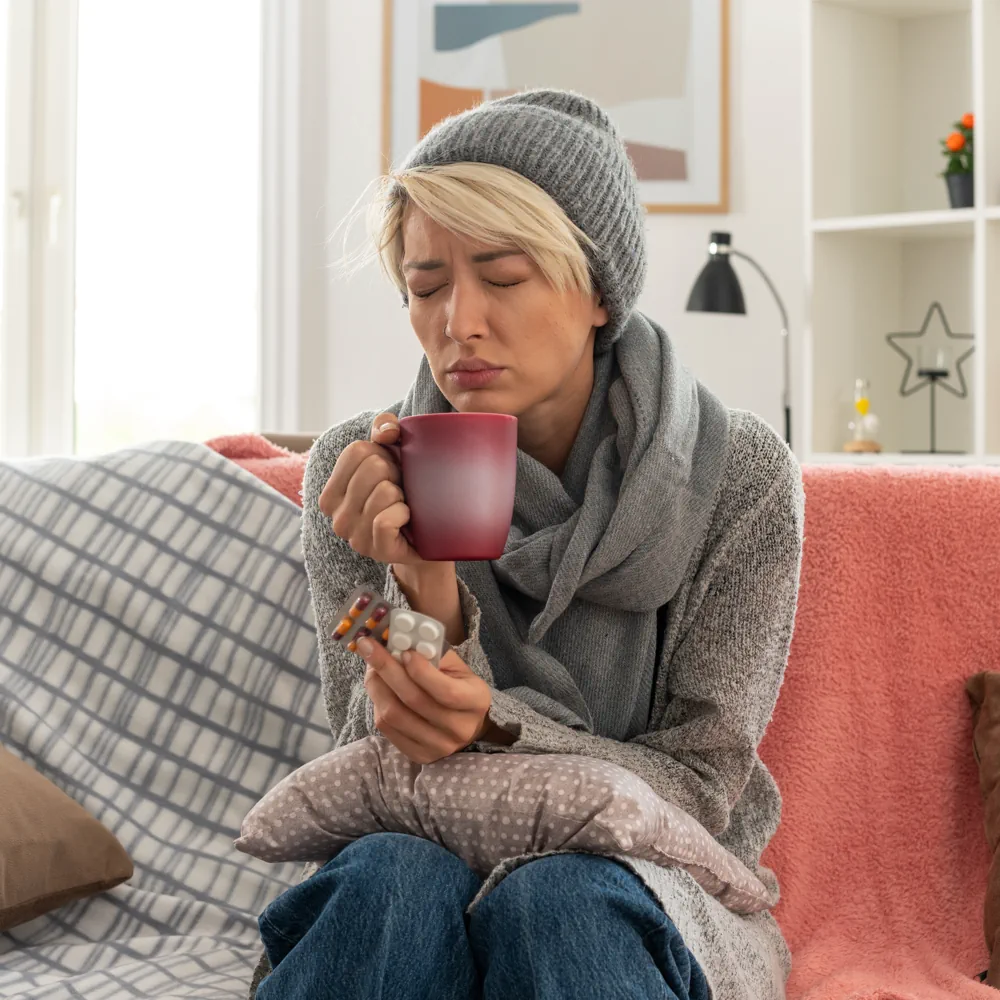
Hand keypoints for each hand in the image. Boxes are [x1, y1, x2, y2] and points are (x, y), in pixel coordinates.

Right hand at [319, 412, 423, 565]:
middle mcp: (336, 515)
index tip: (390, 472)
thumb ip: (385, 428)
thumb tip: (386, 432)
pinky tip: (407, 521)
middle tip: (401, 492)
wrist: (432, 534)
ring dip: (404, 496)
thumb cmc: (408, 492)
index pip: (356, 451)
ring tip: (403, 506)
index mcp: (332, 491)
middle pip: (373, 468)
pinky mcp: (375, 549)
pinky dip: (403, 514)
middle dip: (396, 474)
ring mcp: (354, 535)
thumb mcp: (395, 453)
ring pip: (384, 493)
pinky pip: (386, 520)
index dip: (383, 455)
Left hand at [357, 635, 508, 762]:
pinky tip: (378, 689)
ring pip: (395, 715)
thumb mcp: (458, 668)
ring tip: (371, 667)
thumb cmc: (460, 688)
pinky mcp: (419, 756)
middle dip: (387, 669)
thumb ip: (435, 654)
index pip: (445, 690)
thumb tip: (403, 640)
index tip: (402, 649)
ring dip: (377, 686)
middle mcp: (459, 728)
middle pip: (414, 701)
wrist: (468, 725)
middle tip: (370, 648)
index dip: (420, 670)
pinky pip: (387, 729)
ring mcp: (438, 746)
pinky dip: (377, 704)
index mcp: (475, 701)